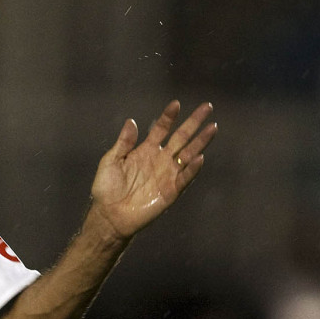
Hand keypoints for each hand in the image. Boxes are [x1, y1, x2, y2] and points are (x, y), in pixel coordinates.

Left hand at [90, 101, 216, 240]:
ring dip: (201, 141)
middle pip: (181, 137)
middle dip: (193, 122)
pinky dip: (192, 168)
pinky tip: (200, 157)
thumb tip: (131, 121)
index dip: (168, 117)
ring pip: (188, 154)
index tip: (176, 104)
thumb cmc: (107, 187)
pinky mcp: (171, 191)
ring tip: (212, 127)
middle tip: (207, 107)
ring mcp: (167, 174)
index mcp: (145, 150)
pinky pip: (185, 177)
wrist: (109, 214)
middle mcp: (160, 159)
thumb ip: (123, 143)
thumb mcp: (111, 161)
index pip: (161, 129)